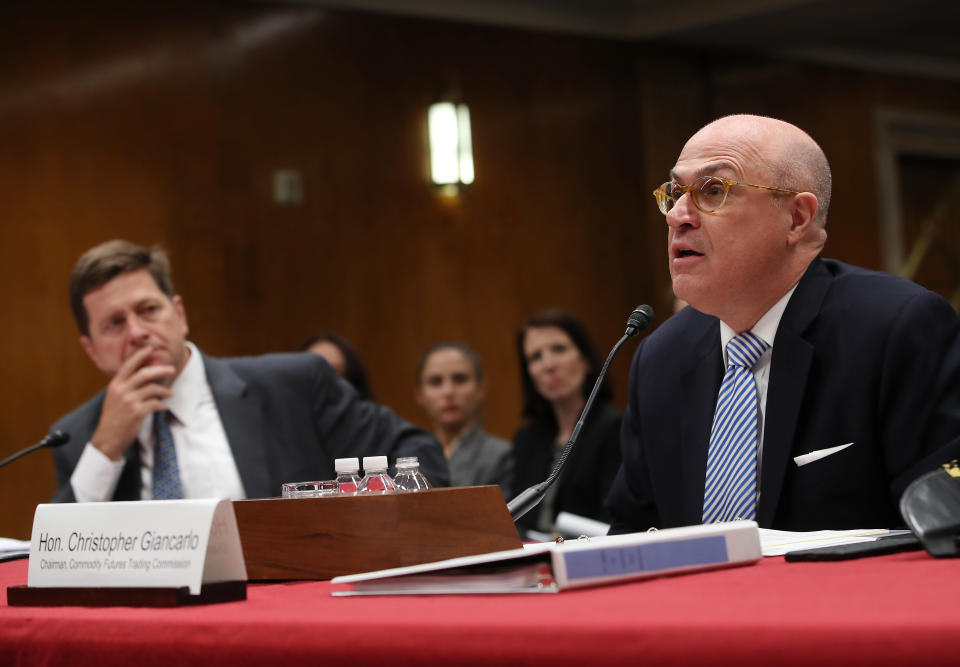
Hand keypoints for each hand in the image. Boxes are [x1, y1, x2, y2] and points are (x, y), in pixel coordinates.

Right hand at [90, 346, 174, 460]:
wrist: (107, 438)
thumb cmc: (113, 418)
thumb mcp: (113, 398)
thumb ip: (124, 386)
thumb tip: (142, 374)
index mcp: (115, 385)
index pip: (128, 365)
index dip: (140, 355)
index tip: (150, 348)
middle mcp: (121, 391)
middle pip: (145, 374)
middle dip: (161, 370)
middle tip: (172, 369)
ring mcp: (129, 401)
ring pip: (153, 388)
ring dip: (164, 390)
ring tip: (169, 394)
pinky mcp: (137, 412)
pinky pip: (156, 403)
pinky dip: (162, 404)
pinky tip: (163, 406)